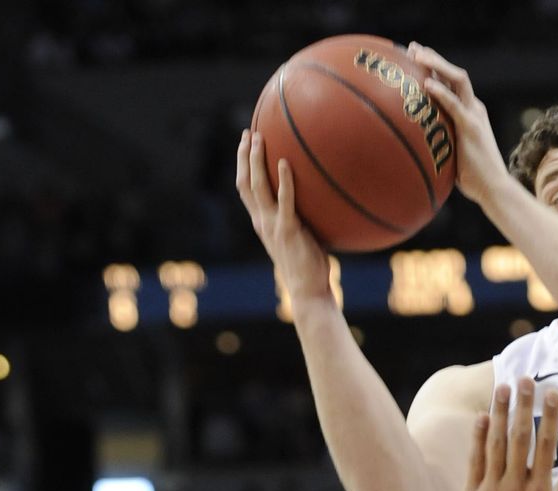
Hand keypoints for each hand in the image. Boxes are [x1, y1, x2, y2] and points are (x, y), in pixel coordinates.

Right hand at [236, 129, 334, 306]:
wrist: (308, 291)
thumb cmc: (308, 266)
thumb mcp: (298, 237)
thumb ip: (298, 217)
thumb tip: (315, 198)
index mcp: (261, 223)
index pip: (245, 190)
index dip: (242, 166)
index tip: (245, 144)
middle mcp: (262, 222)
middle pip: (245, 183)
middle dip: (244, 157)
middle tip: (249, 133)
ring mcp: (273, 226)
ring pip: (257, 187)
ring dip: (256, 161)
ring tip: (260, 138)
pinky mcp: (288, 230)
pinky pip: (284, 200)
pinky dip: (284, 180)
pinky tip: (286, 161)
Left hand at [406, 43, 507, 205]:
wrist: (494, 189)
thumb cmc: (473, 180)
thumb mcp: (453, 156)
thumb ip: (441, 145)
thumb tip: (418, 150)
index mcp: (469, 112)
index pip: (451, 83)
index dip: (434, 67)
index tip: (414, 57)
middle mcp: (473, 108)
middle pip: (454, 74)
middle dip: (433, 58)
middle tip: (412, 48)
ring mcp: (474, 116)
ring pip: (458, 79)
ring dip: (438, 65)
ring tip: (418, 56)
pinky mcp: (471, 127)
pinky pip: (454, 105)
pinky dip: (441, 92)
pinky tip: (426, 83)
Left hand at [457, 377, 557, 490]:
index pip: (547, 444)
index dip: (550, 416)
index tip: (552, 393)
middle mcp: (516, 487)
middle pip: (520, 437)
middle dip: (523, 405)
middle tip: (525, 378)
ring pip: (496, 444)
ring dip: (499, 414)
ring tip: (502, 388)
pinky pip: (474, 462)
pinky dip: (478, 439)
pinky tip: (481, 418)